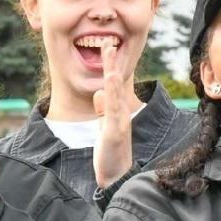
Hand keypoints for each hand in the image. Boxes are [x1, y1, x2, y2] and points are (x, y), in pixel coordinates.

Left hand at [92, 39, 136, 187]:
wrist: (117, 177)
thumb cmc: (111, 153)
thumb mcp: (104, 127)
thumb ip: (103, 110)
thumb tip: (100, 92)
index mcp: (116, 111)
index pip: (112, 85)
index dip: (110, 66)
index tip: (107, 47)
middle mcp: (120, 113)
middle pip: (116, 84)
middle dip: (112, 63)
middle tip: (109, 42)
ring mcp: (119, 122)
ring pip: (116, 93)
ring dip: (113, 74)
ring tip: (110, 56)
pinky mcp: (115, 132)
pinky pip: (113, 111)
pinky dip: (112, 95)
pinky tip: (110, 82)